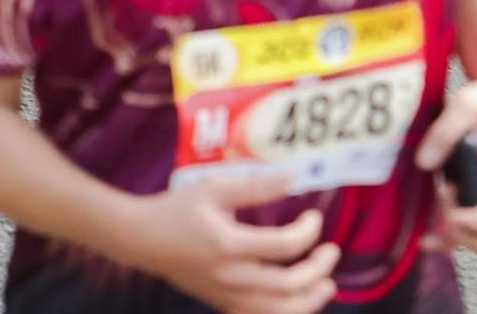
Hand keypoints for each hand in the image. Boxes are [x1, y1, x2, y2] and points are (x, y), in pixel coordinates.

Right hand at [124, 172, 340, 313]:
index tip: (314, 218)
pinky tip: (298, 300)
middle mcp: (232, 277)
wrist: (144, 240)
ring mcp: (228, 297)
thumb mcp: (213, 188)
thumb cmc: (178, 208)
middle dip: (318, 269)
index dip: (308, 232)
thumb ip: (254, 185)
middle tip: (332, 252)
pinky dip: (287, 312)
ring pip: (280, 312)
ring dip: (311, 300)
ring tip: (326, 284)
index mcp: (229, 244)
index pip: (283, 245)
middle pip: (289, 285)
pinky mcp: (224, 306)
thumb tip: (293, 177)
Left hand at [419, 71, 476, 253]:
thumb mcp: (465, 105)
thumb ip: (444, 133)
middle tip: (440, 198)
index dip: (469, 216)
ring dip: (454, 235)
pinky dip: (453, 230)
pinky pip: (475, 225)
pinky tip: (428, 221)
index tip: (444, 192)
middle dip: (460, 234)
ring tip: (431, 209)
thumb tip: (423, 164)